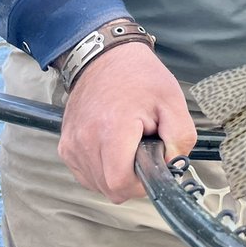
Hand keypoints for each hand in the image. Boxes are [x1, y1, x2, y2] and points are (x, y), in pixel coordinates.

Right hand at [57, 41, 196, 202]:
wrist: (106, 57)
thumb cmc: (140, 76)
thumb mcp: (173, 102)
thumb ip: (180, 139)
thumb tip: (171, 167)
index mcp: (112, 130)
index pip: (120, 184)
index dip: (142, 184)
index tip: (153, 166)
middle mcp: (85, 141)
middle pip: (109, 189)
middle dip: (132, 179)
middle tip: (144, 151)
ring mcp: (72, 145)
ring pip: (97, 185)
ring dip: (116, 174)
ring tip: (128, 144)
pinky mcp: (65, 146)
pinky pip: (85, 174)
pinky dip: (102, 169)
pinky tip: (113, 148)